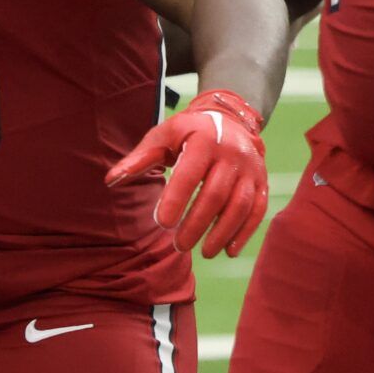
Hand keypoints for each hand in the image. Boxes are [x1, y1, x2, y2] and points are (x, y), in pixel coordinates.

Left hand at [106, 88, 267, 257]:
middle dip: (196, 223)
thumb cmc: (188, 132)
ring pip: (239, 206)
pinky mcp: (263, 182)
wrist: (230, 120)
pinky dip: (244, 233)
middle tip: (178, 245)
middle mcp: (232, 155)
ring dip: (221, 233)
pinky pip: (257, 211)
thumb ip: (139, 159)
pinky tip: (229, 251)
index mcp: (203, 141)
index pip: (189, 175)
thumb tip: (110, 181)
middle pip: (215, 195)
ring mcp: (251, 170)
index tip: (161, 224)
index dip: (176, 200)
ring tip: (202, 253)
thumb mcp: (162, 136)